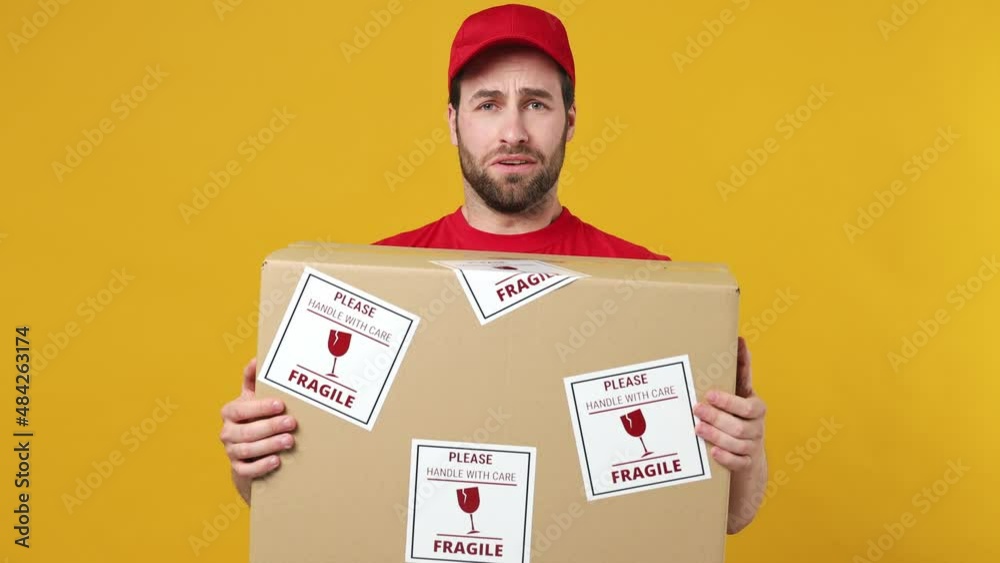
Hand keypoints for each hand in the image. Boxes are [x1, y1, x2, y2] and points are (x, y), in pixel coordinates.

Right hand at [219, 358, 297, 503]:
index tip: (281, 404)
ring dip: (270, 445)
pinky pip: (247, 470)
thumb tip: (256, 359)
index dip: (260, 407)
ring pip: (247, 450)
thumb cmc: (255, 419)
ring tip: (290, 441)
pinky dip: (262, 466)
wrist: (249, 451)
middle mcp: (227, 431)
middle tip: (292, 423)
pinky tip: (277, 460)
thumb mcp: (253, 399)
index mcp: (230, 412)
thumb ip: (253, 380)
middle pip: (247, 431)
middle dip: (270, 426)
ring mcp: (231, 451)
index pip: (242, 409)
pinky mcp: (238, 469)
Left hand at [693, 337, 765, 471]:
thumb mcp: (738, 396)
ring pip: (738, 441)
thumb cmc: (737, 420)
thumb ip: (737, 373)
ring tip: (698, 428)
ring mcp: (753, 445)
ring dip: (717, 435)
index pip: (746, 399)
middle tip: (697, 409)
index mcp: (755, 407)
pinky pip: (739, 462)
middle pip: (740, 422)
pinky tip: (713, 452)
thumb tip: (738, 340)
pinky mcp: (747, 464)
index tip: (711, 392)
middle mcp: (756, 425)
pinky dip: (727, 457)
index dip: (731, 396)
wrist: (748, 461)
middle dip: (718, 415)